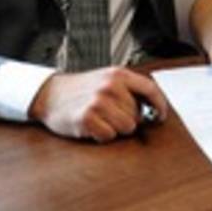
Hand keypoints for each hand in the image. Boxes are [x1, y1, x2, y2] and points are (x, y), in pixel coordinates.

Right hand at [28, 66, 167, 141]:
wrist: (49, 94)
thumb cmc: (81, 89)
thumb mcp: (107, 79)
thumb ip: (129, 89)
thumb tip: (153, 108)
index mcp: (118, 74)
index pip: (150, 90)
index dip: (160, 105)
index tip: (161, 116)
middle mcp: (110, 86)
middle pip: (137, 115)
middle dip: (127, 119)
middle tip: (109, 114)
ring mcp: (99, 102)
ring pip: (126, 128)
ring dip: (115, 128)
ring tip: (101, 119)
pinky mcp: (87, 118)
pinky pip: (109, 136)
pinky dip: (102, 135)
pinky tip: (92, 126)